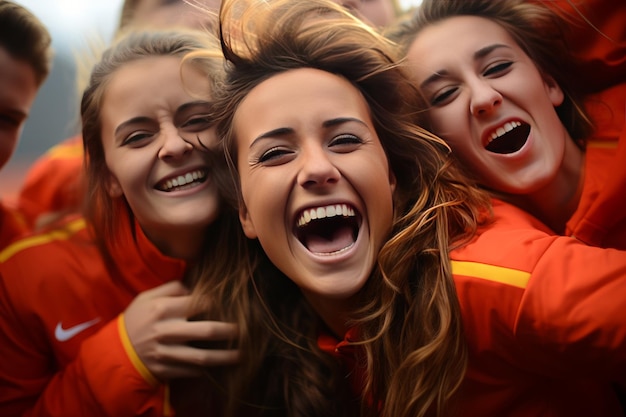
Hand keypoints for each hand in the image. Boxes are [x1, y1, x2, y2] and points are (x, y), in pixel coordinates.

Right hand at [123, 281, 239, 380]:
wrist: (115, 352)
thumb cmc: (136, 319)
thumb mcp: (147, 297)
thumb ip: (172, 288)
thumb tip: (196, 287)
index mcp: (163, 309)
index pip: (200, 304)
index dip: (219, 304)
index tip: (232, 305)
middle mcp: (166, 331)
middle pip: (208, 331)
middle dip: (231, 331)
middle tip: (247, 330)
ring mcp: (166, 354)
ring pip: (203, 357)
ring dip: (226, 357)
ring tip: (243, 354)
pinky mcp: (166, 371)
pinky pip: (192, 371)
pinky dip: (207, 369)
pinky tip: (220, 366)